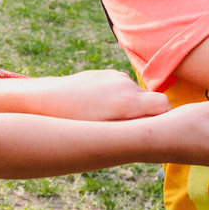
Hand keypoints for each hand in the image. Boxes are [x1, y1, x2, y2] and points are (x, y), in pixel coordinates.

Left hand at [39, 69, 170, 120]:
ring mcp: (114, 76)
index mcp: (127, 100)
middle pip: (150, 100)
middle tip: (128, 129)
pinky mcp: (104, 73)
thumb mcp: (104, 133)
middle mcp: (124, 84)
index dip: (164, 118)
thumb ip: (133, 131)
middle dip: (144, 114)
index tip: (154, 131)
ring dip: (129, 106)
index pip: (164, 105)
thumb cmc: (73, 123)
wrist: (44, 100)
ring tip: (106, 119)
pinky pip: (120, 87)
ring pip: (134, 94)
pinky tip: (97, 108)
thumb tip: (155, 136)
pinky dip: (116, 97)